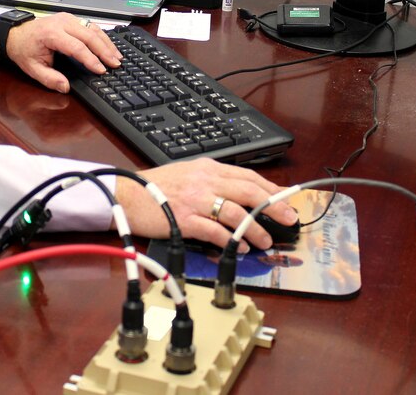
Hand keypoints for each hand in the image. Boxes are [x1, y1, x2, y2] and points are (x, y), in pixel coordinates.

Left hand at [5, 13, 121, 92]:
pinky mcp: (72, 19)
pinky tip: (109, 47)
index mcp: (51, 34)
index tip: (101, 70)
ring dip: (107, 43)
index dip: (91, 59)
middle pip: (89, 36)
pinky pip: (91, 26)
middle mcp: (62, 23)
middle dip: (105, 51)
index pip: (77, 47)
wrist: (15, 34)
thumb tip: (65, 87)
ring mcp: (68, 19)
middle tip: (115, 64)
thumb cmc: (24, 49)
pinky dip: (102, 37)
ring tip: (117, 57)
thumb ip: (49, 79)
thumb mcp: (32, 68)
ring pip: (93, 29)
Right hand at [115, 157, 297, 251]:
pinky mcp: (185, 220)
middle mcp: (205, 181)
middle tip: (288, 219)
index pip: (247, 176)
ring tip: (265, 241)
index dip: (270, 188)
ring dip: (254, 228)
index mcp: (208, 167)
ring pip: (236, 213)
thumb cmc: (156, 186)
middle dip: (272, 206)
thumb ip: (212, 180)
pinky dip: (231, 240)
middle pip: (248, 191)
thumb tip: (239, 194)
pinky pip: (215, 231)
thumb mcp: (188, 172)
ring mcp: (196, 200)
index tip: (285, 198)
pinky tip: (240, 247)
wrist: (127, 194)